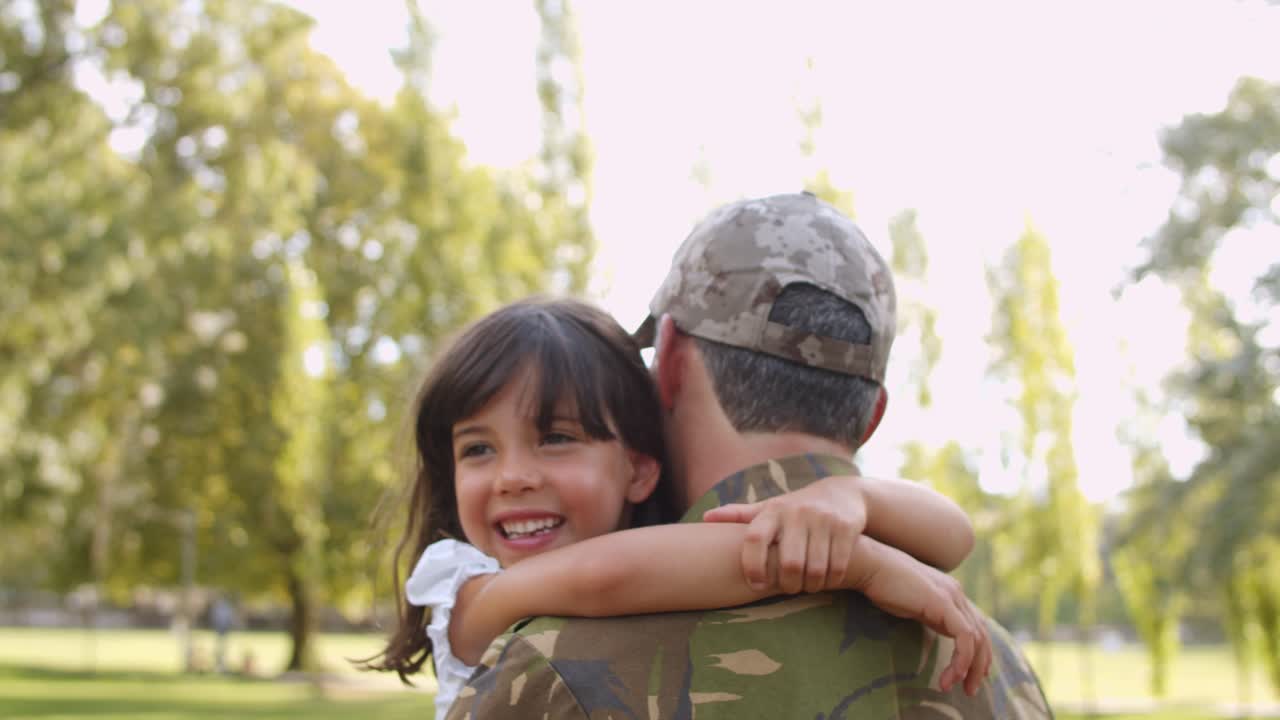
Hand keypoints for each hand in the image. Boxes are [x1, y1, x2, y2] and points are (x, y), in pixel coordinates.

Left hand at [702, 474, 866, 593]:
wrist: (843, 494)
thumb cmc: (796, 508)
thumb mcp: (769, 508)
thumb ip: (740, 515)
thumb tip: (705, 517)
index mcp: (773, 510)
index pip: (754, 538)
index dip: (752, 565)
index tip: (755, 584)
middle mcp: (797, 513)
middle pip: (789, 562)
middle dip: (788, 584)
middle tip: (788, 589)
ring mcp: (823, 519)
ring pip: (815, 568)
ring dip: (811, 585)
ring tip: (806, 586)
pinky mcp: (846, 527)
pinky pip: (837, 565)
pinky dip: (831, 579)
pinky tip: (826, 580)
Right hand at [853, 541, 991, 695]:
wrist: (869, 565)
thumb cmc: (881, 583)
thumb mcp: (911, 603)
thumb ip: (926, 612)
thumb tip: (932, 626)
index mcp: (949, 592)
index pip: (975, 625)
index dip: (978, 652)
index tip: (969, 674)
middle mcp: (956, 593)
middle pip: (981, 633)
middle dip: (979, 665)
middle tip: (970, 689)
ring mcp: (951, 596)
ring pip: (977, 638)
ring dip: (970, 668)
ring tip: (959, 688)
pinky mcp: (943, 602)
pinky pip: (964, 637)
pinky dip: (961, 660)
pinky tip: (950, 676)